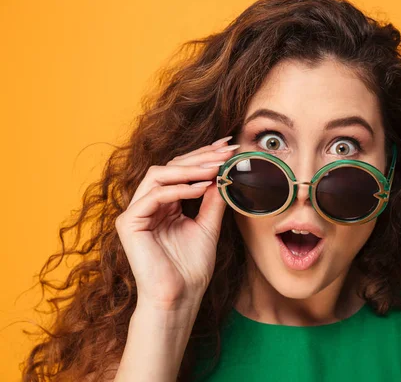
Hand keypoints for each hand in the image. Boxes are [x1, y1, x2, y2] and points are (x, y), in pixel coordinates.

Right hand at [115, 136, 238, 310]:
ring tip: (216, 167)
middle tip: (225, 150)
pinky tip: (202, 187)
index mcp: (164, 204)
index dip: (204, 156)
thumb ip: (212, 200)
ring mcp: (135, 212)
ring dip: (190, 169)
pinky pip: (154, 196)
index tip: (228, 147)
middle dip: (200, 157)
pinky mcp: (128, 223)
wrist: (180, 298)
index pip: (182, 171)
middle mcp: (147, 204)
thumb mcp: (208, 226)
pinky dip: (179, 189)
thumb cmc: (192, 268)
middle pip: (170, 167)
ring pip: (159, 175)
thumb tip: (223, 173)